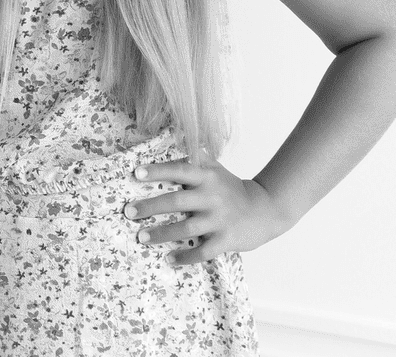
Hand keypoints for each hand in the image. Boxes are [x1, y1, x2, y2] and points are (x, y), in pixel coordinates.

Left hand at [124, 155, 294, 265]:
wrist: (266, 210)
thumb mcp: (216, 169)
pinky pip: (203, 251)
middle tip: (128, 211)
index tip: (136, 173)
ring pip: (186, 228)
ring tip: (141, 237)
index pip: (180, 170)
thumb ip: (195, 157)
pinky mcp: (226, 240)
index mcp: (207, 177)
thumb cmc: (231, 188)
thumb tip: (171, 136)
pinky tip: (170, 259)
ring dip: (161, 234)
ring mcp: (219, 220)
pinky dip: (186, 257)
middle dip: (150, 207)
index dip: (158, 171)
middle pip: (177, 201)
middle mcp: (212, 197)